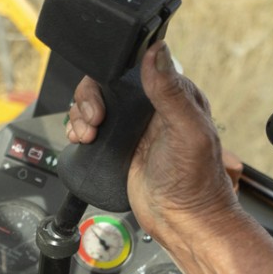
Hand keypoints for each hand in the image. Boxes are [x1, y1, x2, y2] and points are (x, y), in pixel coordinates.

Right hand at [65, 42, 241, 247]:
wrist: (181, 221)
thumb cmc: (195, 182)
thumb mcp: (187, 132)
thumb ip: (170, 92)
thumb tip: (156, 51)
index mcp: (174, 95)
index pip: (134, 66)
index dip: (113, 75)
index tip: (106, 97)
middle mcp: (151, 107)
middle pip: (106, 84)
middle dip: (90, 99)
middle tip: (95, 121)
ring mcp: (131, 127)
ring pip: (93, 104)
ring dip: (81, 115)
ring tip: (88, 136)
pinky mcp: (116, 145)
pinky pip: (88, 126)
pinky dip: (77, 129)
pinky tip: (83, 141)